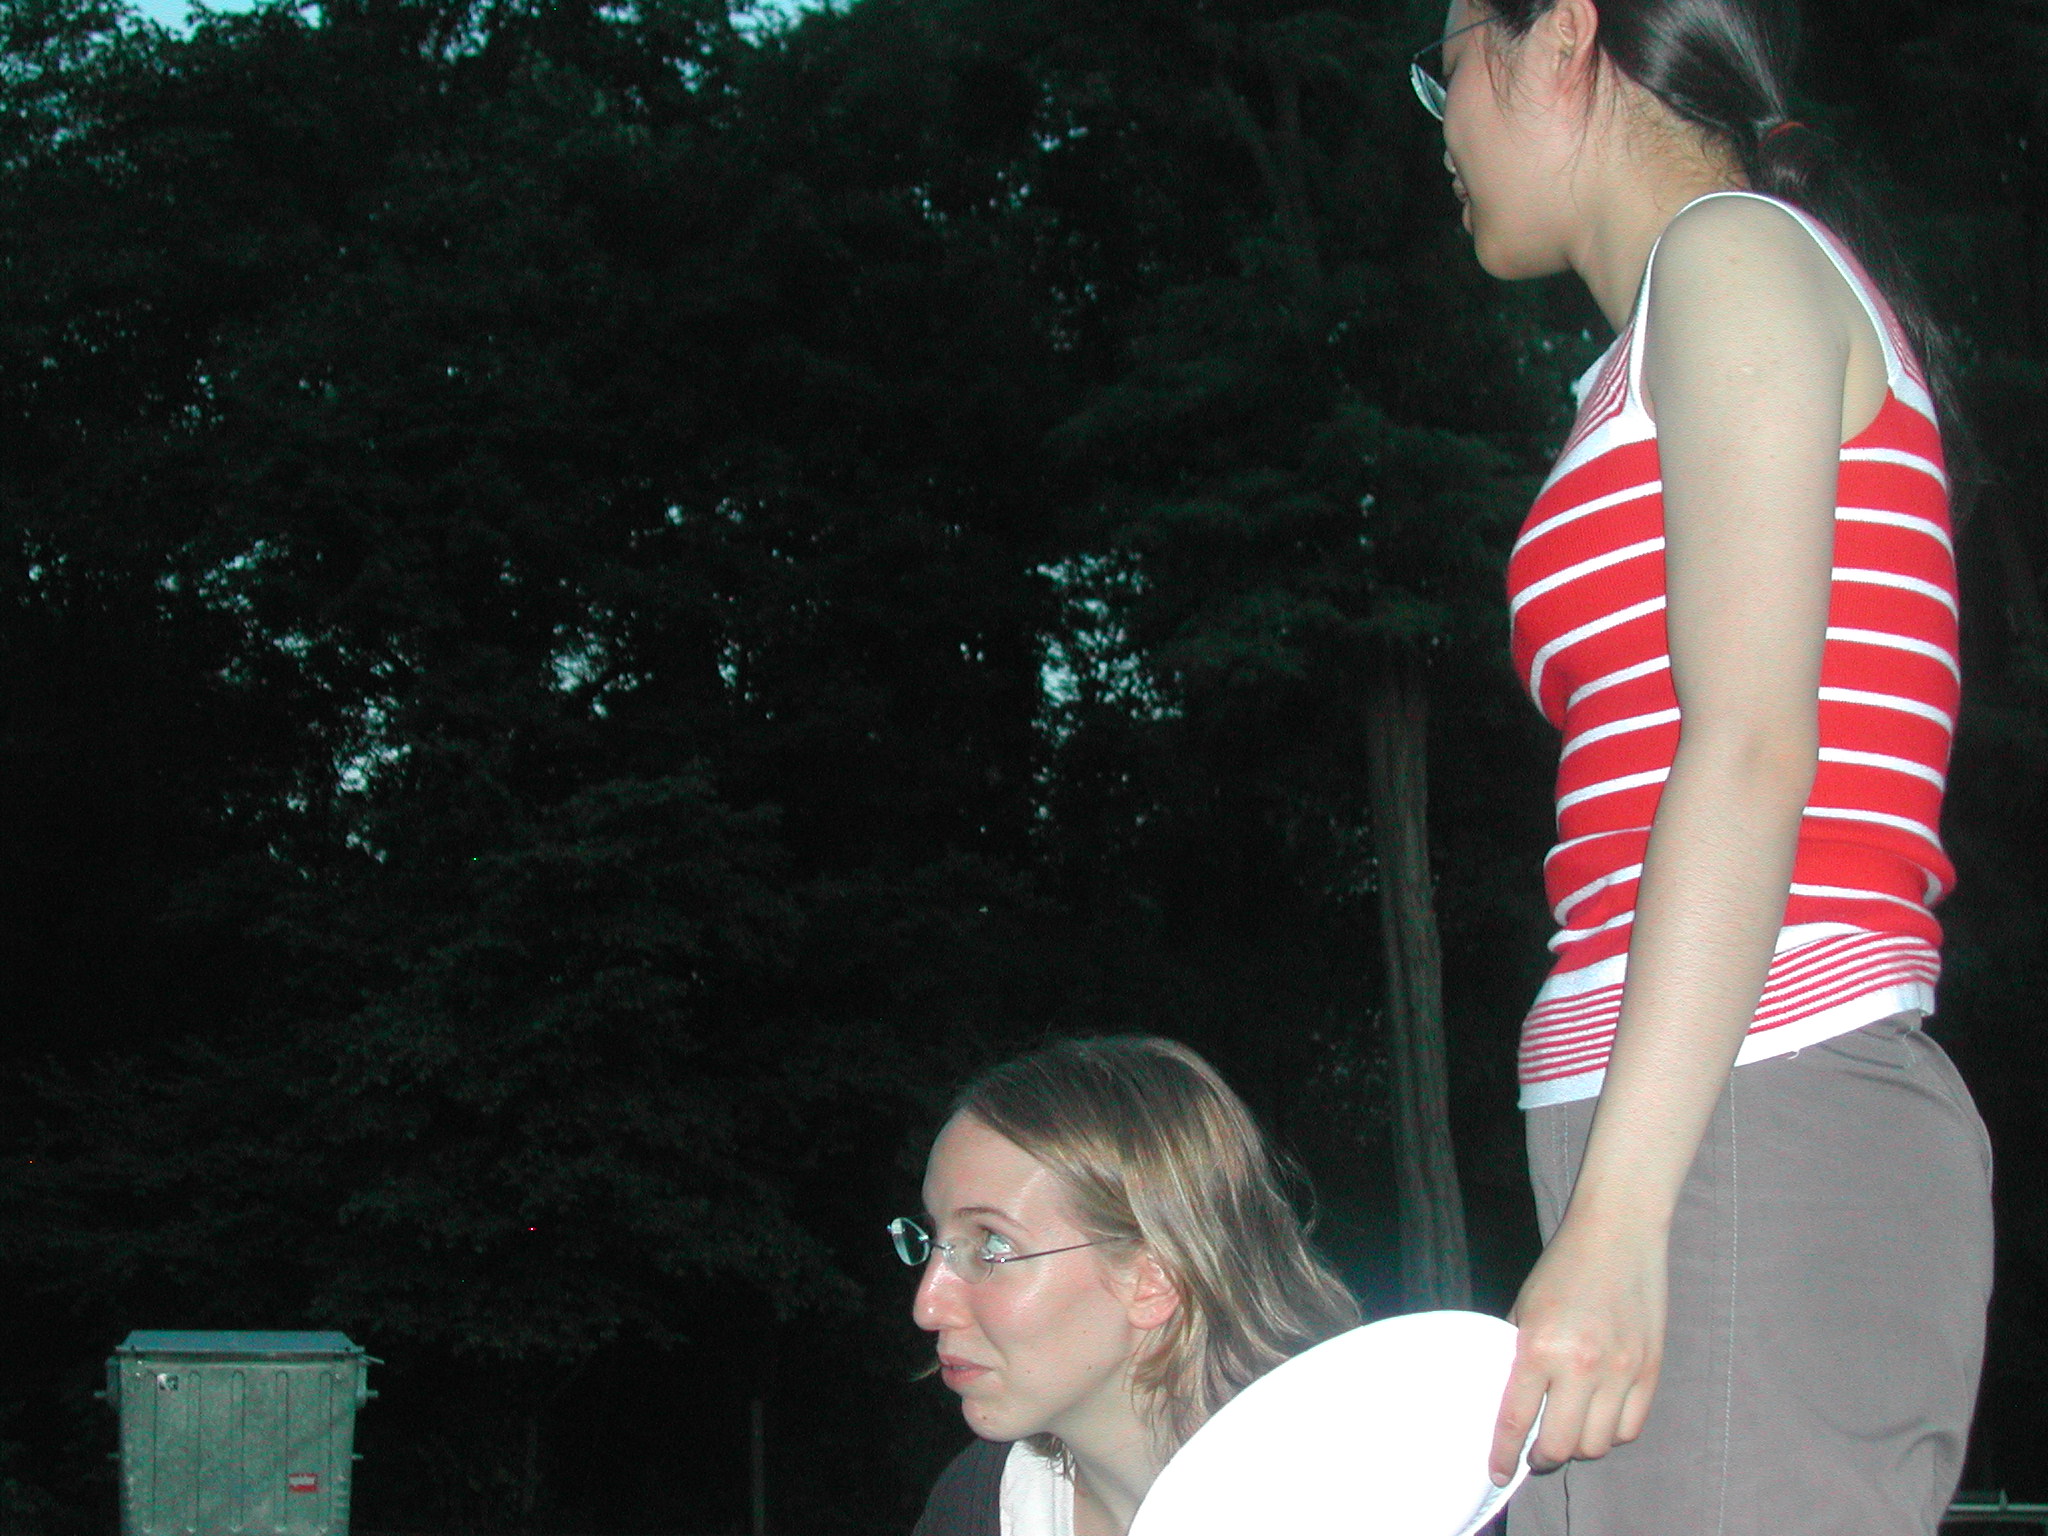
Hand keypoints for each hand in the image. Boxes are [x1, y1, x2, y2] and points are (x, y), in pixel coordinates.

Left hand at [1488, 1208, 1667, 1483]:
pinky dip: (1611, 1433)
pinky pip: (1630, 1427)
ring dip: (1577, 1446)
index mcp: (1540, 1348)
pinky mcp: (1650, 1371)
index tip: (1497, 1473)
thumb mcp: (1524, 1308)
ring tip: (1566, 1432)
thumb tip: (1509, 1400)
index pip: (1516, 1420)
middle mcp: (1582, 1367)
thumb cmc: (1563, 1268)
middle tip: (1534, 1451)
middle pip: (1561, 1446)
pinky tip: (1597, 1419)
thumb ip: (1518, 1356)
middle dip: (1542, 1457)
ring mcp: (1621, 1372)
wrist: (1618, 1235)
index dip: (1504, 1455)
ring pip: (1597, 1443)